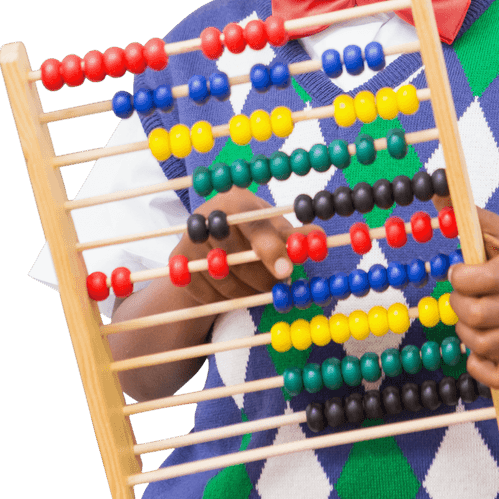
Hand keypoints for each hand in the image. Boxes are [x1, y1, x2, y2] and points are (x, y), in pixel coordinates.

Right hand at [173, 189, 294, 306]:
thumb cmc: (252, 231)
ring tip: (261, 288)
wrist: (211, 238)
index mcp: (237, 201)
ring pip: (224, 280)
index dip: (272, 250)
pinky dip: (226, 298)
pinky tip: (237, 289)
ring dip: (248, 292)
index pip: (255, 227)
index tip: (287, 273)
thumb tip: (321, 240)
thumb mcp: (274, 227)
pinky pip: (208, 292)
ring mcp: (189, 238)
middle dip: (264, 279)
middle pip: (239, 258)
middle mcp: (209, 215)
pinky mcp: (177, 261)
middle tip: (279, 286)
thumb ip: (294, 235)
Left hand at [448, 208, 498, 389]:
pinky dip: (477, 366)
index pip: (478, 280)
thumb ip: (469, 216)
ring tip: (471, 319)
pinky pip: (496, 377)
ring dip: (464, 332)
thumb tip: (436, 194)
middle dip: (458, 305)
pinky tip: (476, 350)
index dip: (458, 278)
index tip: (459, 273)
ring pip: (480, 345)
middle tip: (463, 297)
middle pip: (475, 315)